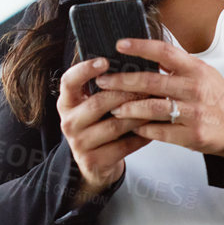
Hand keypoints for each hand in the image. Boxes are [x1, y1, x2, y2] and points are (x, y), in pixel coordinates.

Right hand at [56, 52, 153, 197]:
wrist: (94, 164)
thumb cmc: (99, 124)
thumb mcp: (92, 104)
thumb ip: (104, 87)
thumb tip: (132, 61)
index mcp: (66, 102)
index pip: (69, 81)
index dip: (85, 69)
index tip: (105, 60)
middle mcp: (68, 122)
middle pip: (98, 102)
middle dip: (126, 93)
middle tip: (149, 85)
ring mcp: (79, 143)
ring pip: (114, 125)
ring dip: (139, 114)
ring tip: (157, 105)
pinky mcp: (93, 161)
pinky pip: (123, 146)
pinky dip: (141, 136)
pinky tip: (154, 128)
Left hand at [97, 37, 223, 157]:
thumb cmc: (215, 98)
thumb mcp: (203, 73)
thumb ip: (177, 65)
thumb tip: (147, 52)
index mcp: (195, 70)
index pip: (165, 52)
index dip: (140, 47)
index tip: (119, 45)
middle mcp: (194, 89)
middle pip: (151, 82)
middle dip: (122, 82)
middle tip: (103, 81)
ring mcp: (194, 113)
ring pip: (152, 108)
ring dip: (128, 108)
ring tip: (113, 108)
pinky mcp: (192, 135)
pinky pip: (160, 131)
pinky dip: (143, 128)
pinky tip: (132, 126)